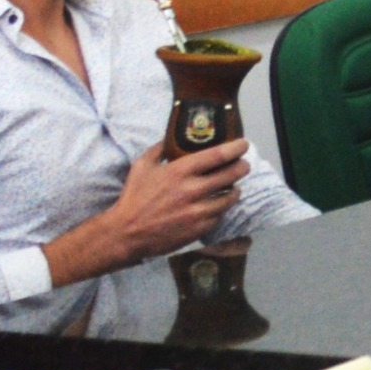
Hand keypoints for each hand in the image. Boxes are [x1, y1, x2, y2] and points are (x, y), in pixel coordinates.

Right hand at [45, 143, 248, 284]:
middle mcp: (193, 190)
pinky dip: (220, 210)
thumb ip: (159, 149)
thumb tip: (170, 138)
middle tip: (243, 165)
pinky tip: (216, 206)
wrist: (127, 232)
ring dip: (234, 190)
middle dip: (242, 167)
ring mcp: (198, 211)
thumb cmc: (134, 197)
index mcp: (180, 171)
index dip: (236, 148)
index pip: (218, 155)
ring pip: (230, 197)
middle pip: (231, 175)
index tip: (243, 145)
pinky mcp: (199, 229)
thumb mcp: (142, 166)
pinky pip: (219, 216)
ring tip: (232, 188)